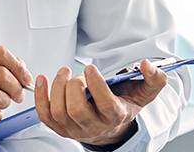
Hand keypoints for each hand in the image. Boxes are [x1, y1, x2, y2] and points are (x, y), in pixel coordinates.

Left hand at [35, 60, 167, 147]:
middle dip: (73, 87)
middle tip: (77, 74)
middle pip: (77, 110)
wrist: (111, 127)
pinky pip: (45, 116)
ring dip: (57, 88)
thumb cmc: (124, 105)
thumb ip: (154, 79)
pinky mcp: (60, 128)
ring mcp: (75, 129)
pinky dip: (40, 96)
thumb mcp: (144, 93)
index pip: (105, 105)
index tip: (91, 68)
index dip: (96, 86)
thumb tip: (147, 64)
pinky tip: (43, 80)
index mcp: (115, 116)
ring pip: (59, 113)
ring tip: (64, 73)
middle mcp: (94, 126)